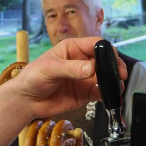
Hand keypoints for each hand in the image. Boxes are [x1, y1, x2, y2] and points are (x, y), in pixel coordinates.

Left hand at [6, 37, 126, 120]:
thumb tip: (91, 68)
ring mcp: (84, 78)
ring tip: (117, 86)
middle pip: (105, 60)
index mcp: (73, 48)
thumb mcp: (50, 69)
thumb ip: (71, 69)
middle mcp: (81, 62)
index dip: (107, 51)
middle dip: (115, 66)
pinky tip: (110, 96)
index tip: (112, 60)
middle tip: (120, 74)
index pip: (95, 44)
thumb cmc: (32, 78)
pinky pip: (101, 92)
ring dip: (113, 81)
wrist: (26, 100)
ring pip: (105, 77)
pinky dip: (108, 94)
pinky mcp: (85, 93)